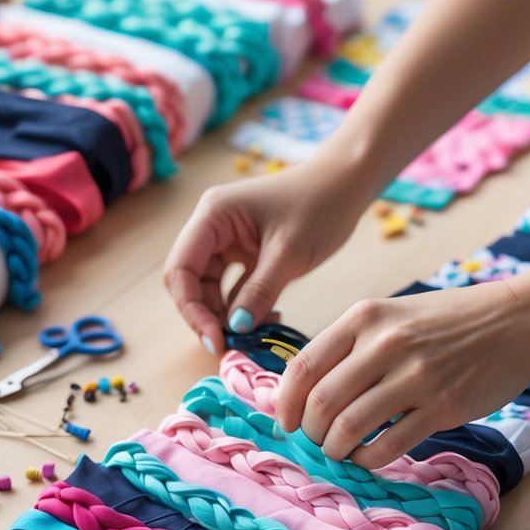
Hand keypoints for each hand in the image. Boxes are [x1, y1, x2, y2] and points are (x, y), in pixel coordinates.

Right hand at [163, 157, 365, 353]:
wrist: (347, 184)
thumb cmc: (321, 204)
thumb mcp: (290, 252)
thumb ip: (260, 291)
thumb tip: (236, 328)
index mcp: (213, 215)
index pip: (181, 268)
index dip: (191, 308)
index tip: (215, 339)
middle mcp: (212, 226)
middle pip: (191, 281)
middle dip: (207, 315)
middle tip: (230, 346)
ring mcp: (228, 240)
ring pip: (210, 288)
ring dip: (226, 315)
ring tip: (253, 335)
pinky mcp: (245, 252)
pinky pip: (233, 287)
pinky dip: (244, 307)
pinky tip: (265, 320)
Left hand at [275, 279, 529, 467]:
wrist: (519, 320)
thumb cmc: (450, 321)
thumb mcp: (393, 315)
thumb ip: (352, 345)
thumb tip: (306, 392)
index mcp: (365, 317)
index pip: (304, 367)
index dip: (285, 403)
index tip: (286, 423)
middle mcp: (385, 343)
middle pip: (322, 402)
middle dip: (310, 432)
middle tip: (316, 442)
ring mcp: (415, 376)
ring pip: (349, 427)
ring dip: (335, 449)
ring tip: (339, 452)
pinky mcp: (443, 406)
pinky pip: (388, 445)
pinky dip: (368, 459)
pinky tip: (368, 457)